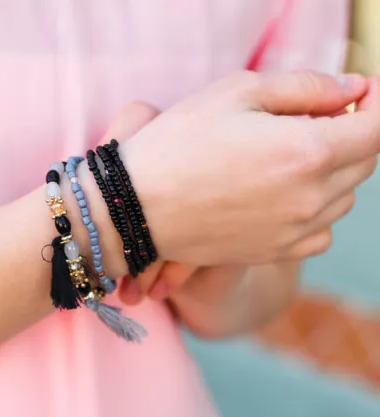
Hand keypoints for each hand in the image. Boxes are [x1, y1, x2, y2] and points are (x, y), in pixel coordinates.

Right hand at [120, 70, 377, 268]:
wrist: (137, 210)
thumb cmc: (179, 144)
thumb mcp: (239, 92)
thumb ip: (306, 86)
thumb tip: (352, 90)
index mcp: (308, 151)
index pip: (377, 128)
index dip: (378, 103)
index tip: (367, 90)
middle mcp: (310, 198)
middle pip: (365, 164)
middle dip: (357, 133)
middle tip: (327, 113)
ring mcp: (293, 231)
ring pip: (344, 199)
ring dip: (336, 172)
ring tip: (297, 154)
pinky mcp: (274, 252)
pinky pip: (321, 234)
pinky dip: (319, 212)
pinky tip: (290, 196)